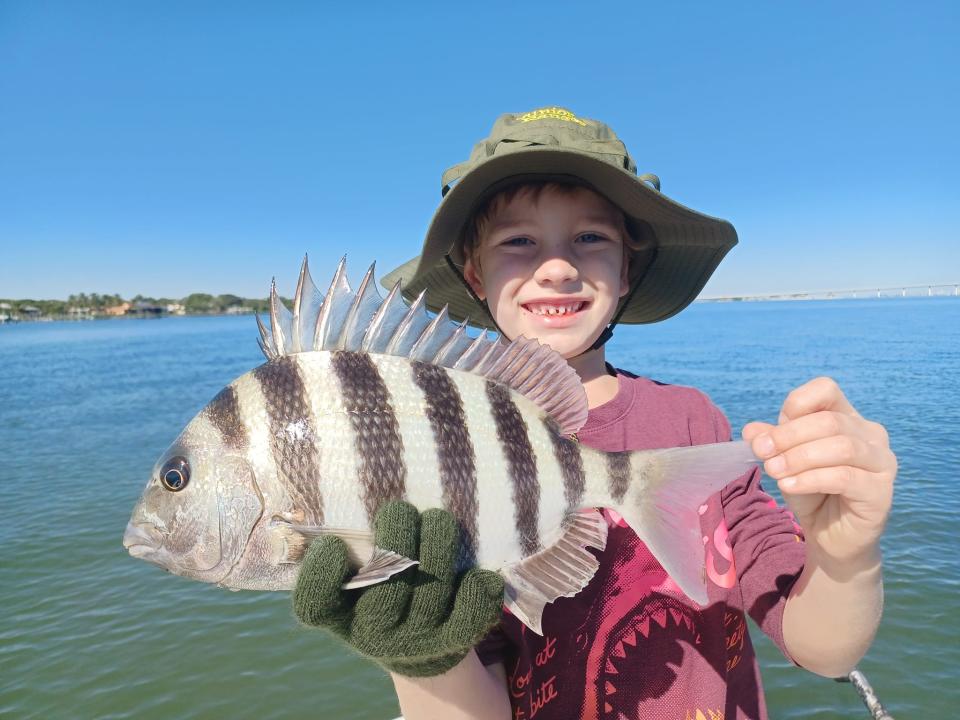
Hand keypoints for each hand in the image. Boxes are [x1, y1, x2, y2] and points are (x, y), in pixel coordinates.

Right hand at [293, 500, 504, 676]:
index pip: (315, 604)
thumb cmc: (379, 592)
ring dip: (439, 537)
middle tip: (402, 510)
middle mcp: (373, 636)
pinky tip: (472, 569)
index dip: (321, 572)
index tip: (333, 542)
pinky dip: (477, 581)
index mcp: (338, 617)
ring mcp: (416, 642)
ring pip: (434, 581)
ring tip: (437, 520)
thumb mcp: (352, 577)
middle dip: (399, 529)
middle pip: (388, 581)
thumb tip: (358, 485)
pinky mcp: (455, 641)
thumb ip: (348, 546)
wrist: (421, 649)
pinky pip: (473, 606)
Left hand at [742, 377, 895, 565]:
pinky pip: (845, 477)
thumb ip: (772, 442)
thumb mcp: (785, 461)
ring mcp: (882, 462)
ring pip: (841, 447)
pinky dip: (811, 479)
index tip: (769, 433)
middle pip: (829, 420)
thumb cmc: (811, 491)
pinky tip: (789, 486)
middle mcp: (871, 435)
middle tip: (763, 454)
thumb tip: (752, 431)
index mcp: (848, 417)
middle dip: (789, 436)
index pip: (826, 390)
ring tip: (774, 472)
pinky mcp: (881, 491)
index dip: (796, 405)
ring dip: (799, 458)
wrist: (830, 536)